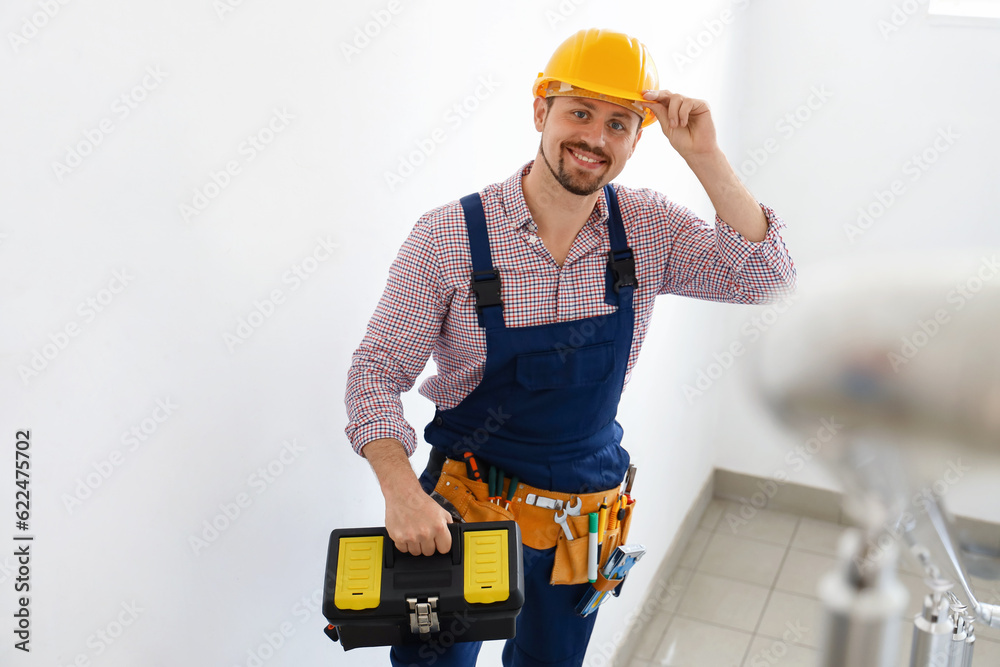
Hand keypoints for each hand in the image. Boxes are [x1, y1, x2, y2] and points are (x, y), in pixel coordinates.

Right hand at [362, 438, 453, 555]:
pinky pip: (403, 549)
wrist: (403, 494)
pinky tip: (406, 532)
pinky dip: (404, 543)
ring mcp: (411, 537)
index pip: (444, 549)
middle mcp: (425, 533)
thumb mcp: (441, 511)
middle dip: (427, 545)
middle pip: (429, 552)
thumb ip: (448, 525)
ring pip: (416, 553)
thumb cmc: (421, 502)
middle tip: (424, 534)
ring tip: (414, 532)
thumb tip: (452, 536)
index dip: (441, 545)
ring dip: (415, 545)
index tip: (438, 542)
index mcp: (439, 527)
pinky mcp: (398, 538)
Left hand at [641, 89, 717, 158]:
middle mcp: (682, 105)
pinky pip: (688, 102)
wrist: (696, 151)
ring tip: (674, 125)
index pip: (662, 99)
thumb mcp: (666, 126)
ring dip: (672, 112)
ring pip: (676, 98)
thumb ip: (659, 113)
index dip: (653, 95)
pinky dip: (683, 113)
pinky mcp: (701, 105)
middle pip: (668, 94)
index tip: (642, 95)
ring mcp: (692, 104)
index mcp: (673, 110)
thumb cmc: (683, 141)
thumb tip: (647, 101)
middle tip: (647, 97)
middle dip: (657, 95)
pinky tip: (684, 123)